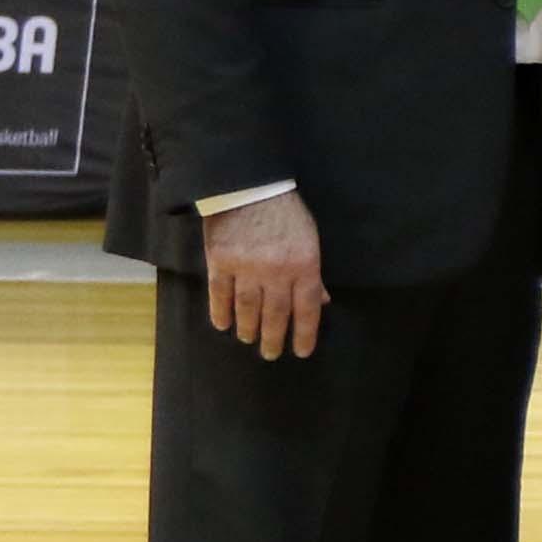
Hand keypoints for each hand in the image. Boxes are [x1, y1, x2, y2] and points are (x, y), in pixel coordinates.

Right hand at [199, 188, 326, 360]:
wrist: (249, 187)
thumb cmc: (286, 213)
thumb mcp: (310, 239)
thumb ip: (313, 272)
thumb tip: (321, 301)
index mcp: (304, 264)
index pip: (307, 307)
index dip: (305, 332)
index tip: (302, 351)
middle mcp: (276, 271)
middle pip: (276, 314)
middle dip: (274, 338)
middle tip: (272, 354)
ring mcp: (246, 267)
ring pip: (247, 309)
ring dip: (248, 329)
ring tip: (248, 340)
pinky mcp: (219, 261)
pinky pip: (219, 294)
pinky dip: (220, 312)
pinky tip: (223, 324)